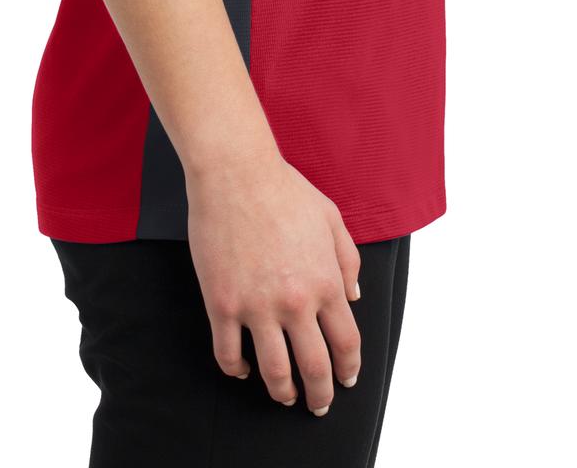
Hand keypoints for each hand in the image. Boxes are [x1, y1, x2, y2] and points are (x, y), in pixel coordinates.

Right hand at [185, 148, 362, 416]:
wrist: (235, 172)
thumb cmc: (284, 189)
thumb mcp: (330, 218)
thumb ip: (347, 260)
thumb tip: (354, 298)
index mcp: (326, 281)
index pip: (346, 343)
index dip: (348, 369)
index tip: (346, 380)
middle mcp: (295, 301)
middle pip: (315, 367)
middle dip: (320, 394)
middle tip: (317, 405)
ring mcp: (256, 306)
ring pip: (275, 372)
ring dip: (283, 392)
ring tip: (284, 395)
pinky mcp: (222, 304)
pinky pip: (228, 353)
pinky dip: (237, 370)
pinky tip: (244, 370)